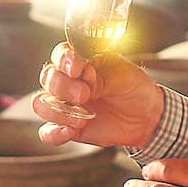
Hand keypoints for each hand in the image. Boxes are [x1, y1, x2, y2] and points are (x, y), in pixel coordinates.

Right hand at [33, 42, 163, 148]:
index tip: (77, 69)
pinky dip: (55, 132)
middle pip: (48, 78)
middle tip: (84, 94)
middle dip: (63, 87)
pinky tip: (71, 131)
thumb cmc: (134, 88)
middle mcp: (69, 81)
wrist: (145, 118)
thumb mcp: (123, 76)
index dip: (64, 60)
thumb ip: (101, 77)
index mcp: (82, 61)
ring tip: (82, 117)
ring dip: (58, 111)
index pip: (61, 54)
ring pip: (41, 104)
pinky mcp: (67, 127)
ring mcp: (66, 104)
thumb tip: (84, 79)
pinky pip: (47, 131)